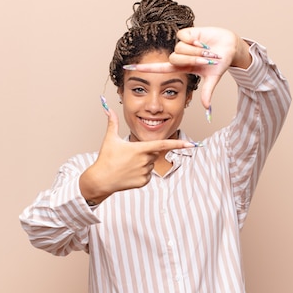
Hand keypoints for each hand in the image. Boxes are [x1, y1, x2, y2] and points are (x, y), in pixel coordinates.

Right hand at [79, 107, 195, 203]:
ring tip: (127, 165)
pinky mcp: (144, 182)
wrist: (101, 180)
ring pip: (151, 164)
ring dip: (143, 163)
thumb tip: (109, 110)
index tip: (191, 144)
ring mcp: (145, 172)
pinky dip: (141, 173)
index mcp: (140, 149)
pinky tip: (129, 173)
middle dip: (146, 152)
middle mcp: (145, 161)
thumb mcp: (110, 139)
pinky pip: (148, 175)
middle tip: (130, 155)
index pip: (163, 144)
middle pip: (154, 153)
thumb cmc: (106, 159)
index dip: (178, 143)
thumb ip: (113, 123)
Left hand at [126, 27, 251, 108]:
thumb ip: (207, 92)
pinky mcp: (186, 33)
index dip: (144, 68)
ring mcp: (182, 45)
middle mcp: (179, 56)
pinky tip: (201, 40)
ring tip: (205, 50)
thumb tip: (206, 107)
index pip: (159, 68)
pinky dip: (195, 40)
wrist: (229, 47)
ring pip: (179, 48)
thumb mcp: (212, 78)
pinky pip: (184, 37)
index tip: (128, 67)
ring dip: (195, 51)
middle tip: (205, 59)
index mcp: (181, 67)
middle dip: (192, 60)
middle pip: (174, 58)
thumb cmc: (220, 62)